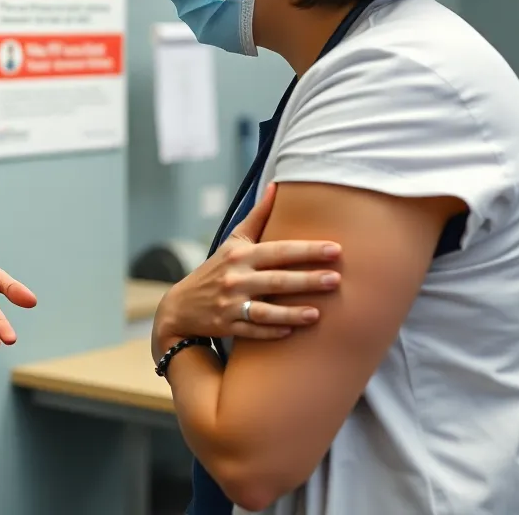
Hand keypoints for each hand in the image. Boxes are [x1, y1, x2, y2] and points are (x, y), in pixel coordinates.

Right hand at [151, 183, 342, 359]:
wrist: (182, 304)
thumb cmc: (216, 269)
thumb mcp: (233, 241)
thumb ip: (257, 216)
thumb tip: (276, 186)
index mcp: (240, 255)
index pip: (278, 251)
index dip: (307, 250)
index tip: (335, 249)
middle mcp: (234, 278)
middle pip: (276, 280)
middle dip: (307, 280)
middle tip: (336, 279)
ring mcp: (230, 304)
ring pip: (265, 310)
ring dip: (292, 312)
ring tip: (318, 313)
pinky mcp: (226, 325)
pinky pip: (252, 331)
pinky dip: (270, 332)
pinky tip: (291, 333)